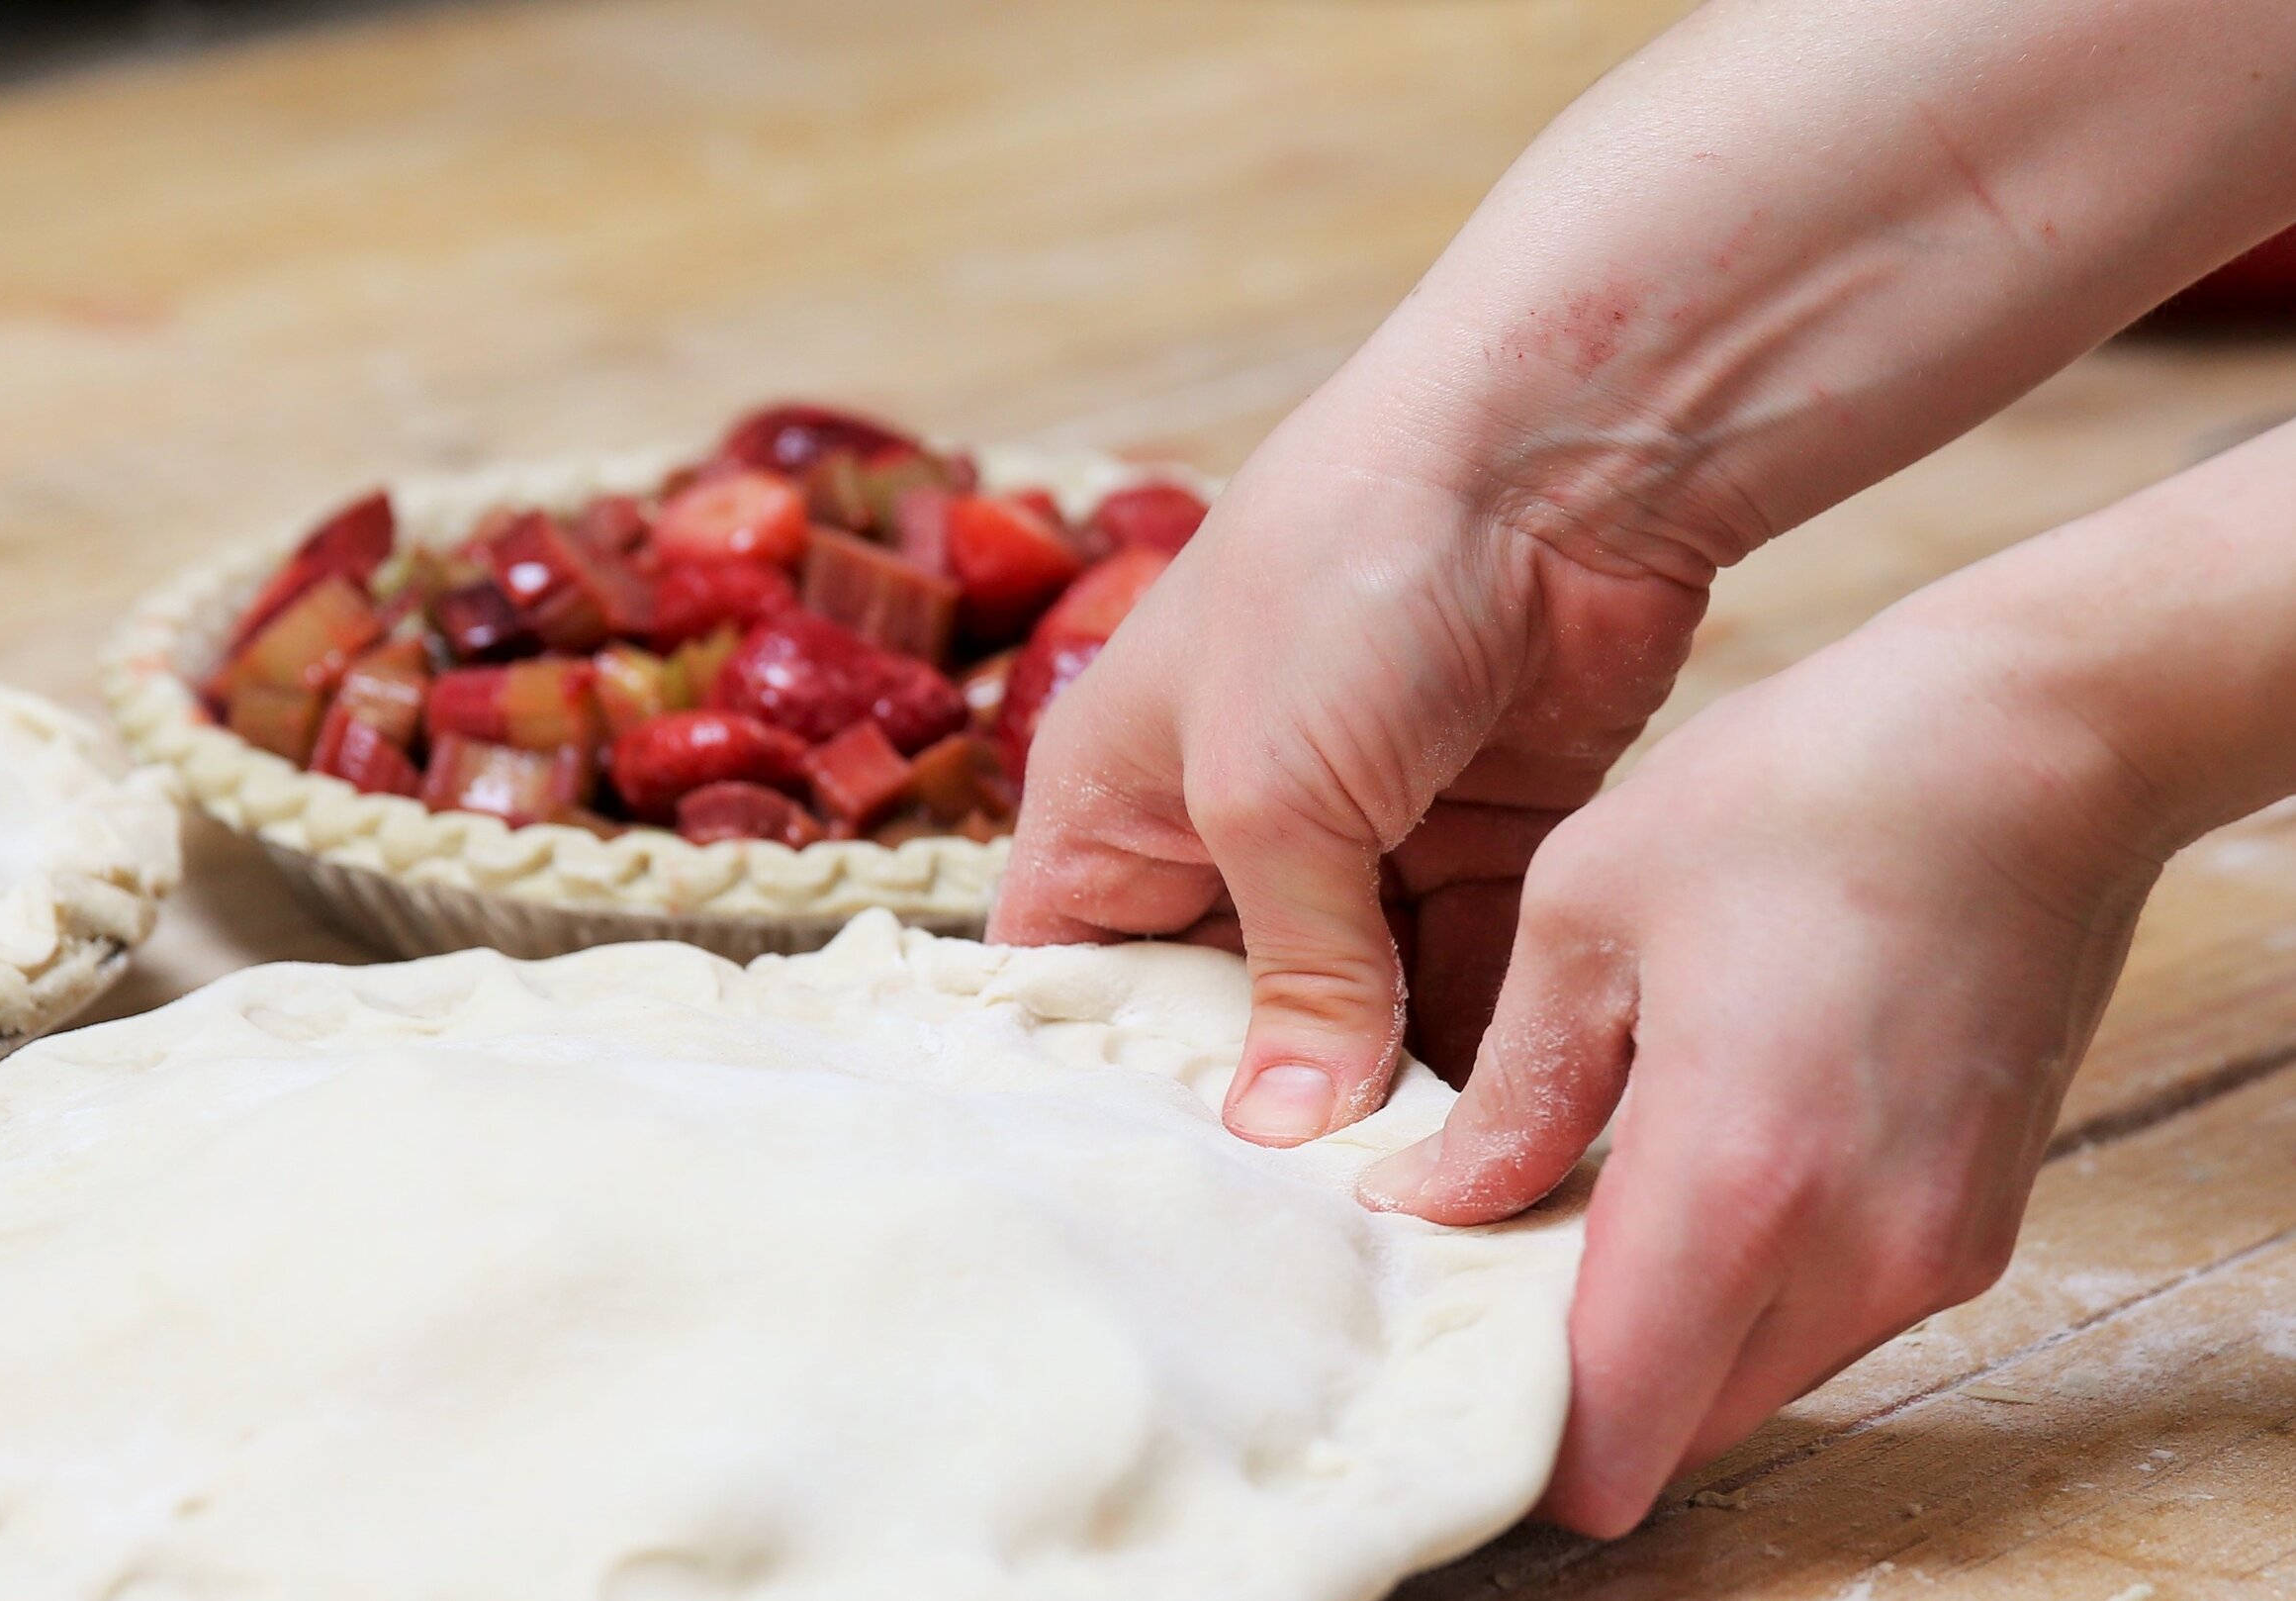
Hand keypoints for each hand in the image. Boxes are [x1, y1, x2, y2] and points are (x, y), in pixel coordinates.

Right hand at [988, 382, 1709, 1141]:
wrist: (1548, 458)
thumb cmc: (1340, 583)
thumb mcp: (1273, 791)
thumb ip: (1289, 970)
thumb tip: (1289, 1134)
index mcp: (1115, 797)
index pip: (1070, 972)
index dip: (1100, 1079)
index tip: (1148, 1202)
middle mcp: (1224, 829)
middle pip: (1222, 1013)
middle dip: (1263, 1111)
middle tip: (1301, 1238)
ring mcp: (1358, 837)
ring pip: (1356, 1011)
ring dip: (1383, 1095)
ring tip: (1408, 1213)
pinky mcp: (1477, 840)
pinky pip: (1464, 976)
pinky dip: (1480, 1047)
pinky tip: (1492, 1140)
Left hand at [1357, 598, 2170, 1534]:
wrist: (2031, 741)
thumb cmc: (1802, 794)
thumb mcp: (1589, 913)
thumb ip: (1510, 1093)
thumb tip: (1428, 1203)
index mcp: (1737, 1179)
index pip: (1615, 1431)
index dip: (1521, 1430)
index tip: (1449, 1351)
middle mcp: (1853, 1254)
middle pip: (1680, 1426)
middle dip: (1579, 1381)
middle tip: (1491, 1263)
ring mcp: (1932, 1253)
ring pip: (1752, 1381)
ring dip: (1660, 1333)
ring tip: (1577, 1200)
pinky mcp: (1972, 1229)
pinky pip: (1822, 1321)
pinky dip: (1739, 1291)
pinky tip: (1683, 1171)